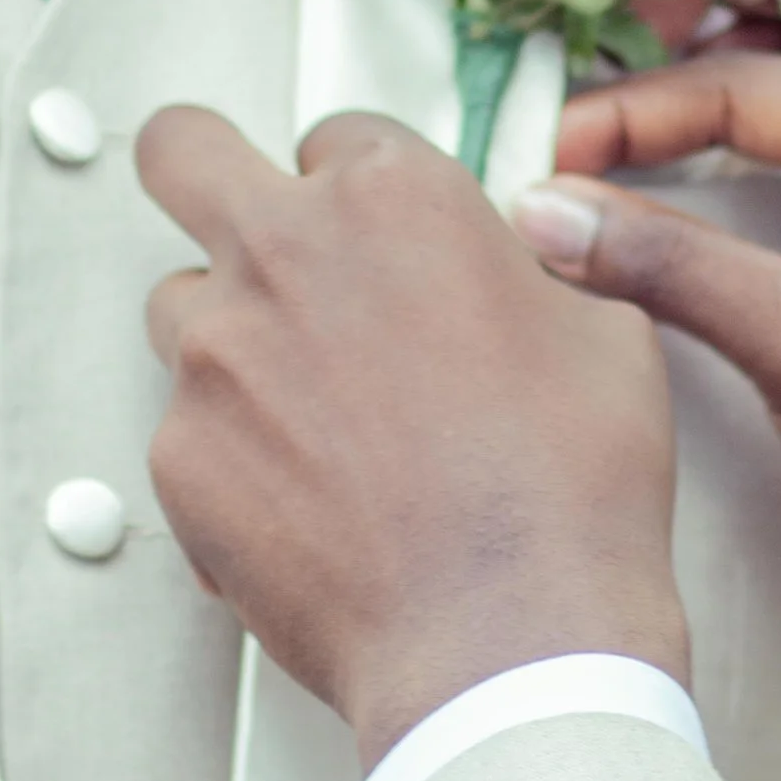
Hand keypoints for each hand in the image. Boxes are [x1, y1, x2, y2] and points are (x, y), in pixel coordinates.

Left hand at [140, 107, 685, 764]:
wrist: (510, 642)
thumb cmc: (569, 494)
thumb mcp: (601, 333)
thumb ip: (520, 271)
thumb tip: (499, 275)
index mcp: (395, 199)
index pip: (340, 138)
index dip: (363, 188)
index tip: (377, 236)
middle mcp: (286, 253)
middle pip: (184, 153)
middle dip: (202, 168)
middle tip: (234, 215)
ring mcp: (216, 354)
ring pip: (178, 304)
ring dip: (229, 337)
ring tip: (308, 415)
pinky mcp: (178, 455)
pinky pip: (185, 430)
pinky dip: (230, 456)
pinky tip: (306, 507)